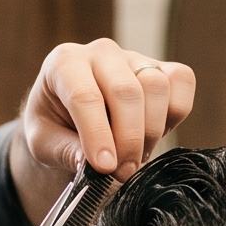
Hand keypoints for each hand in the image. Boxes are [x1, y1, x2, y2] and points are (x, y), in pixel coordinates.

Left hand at [15, 39, 195, 206]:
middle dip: (128, 139)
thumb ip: (64, 151)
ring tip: (133, 158)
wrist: (71, 119)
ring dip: (151, 131)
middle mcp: (101, 52)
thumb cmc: (54, 127)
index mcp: (63, 63)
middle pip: (126, 91)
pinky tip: (153, 135)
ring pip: (156, 86)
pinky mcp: (162, 67)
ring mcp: (134, 57)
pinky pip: (182, 81)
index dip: (97, 135)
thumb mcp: (44, 143)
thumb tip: (91, 164)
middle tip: (122, 172)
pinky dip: (175, 113)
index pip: (85, 96)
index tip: (105, 167)